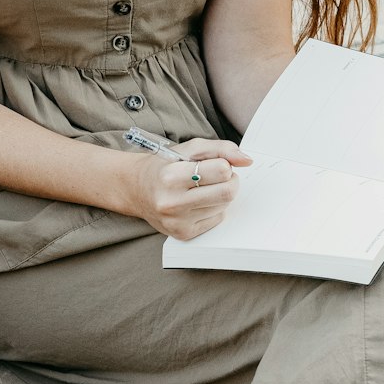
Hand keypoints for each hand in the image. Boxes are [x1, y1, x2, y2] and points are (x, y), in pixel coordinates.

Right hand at [126, 138, 251, 240]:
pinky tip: (197, 202)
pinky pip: (216, 220)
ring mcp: (177, 221)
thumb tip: (247, 160)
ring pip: (224, 206)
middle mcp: (172, 202)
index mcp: (171, 176)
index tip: (214, 164)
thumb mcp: (189, 148)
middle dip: (229, 181)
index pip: (221, 170)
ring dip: (221, 194)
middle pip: (227, 192)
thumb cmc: (164, 166)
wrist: (136, 189)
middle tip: (218, 176)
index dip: (224, 164)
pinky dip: (213, 208)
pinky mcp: (183, 234)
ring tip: (203, 188)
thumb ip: (221, 149)